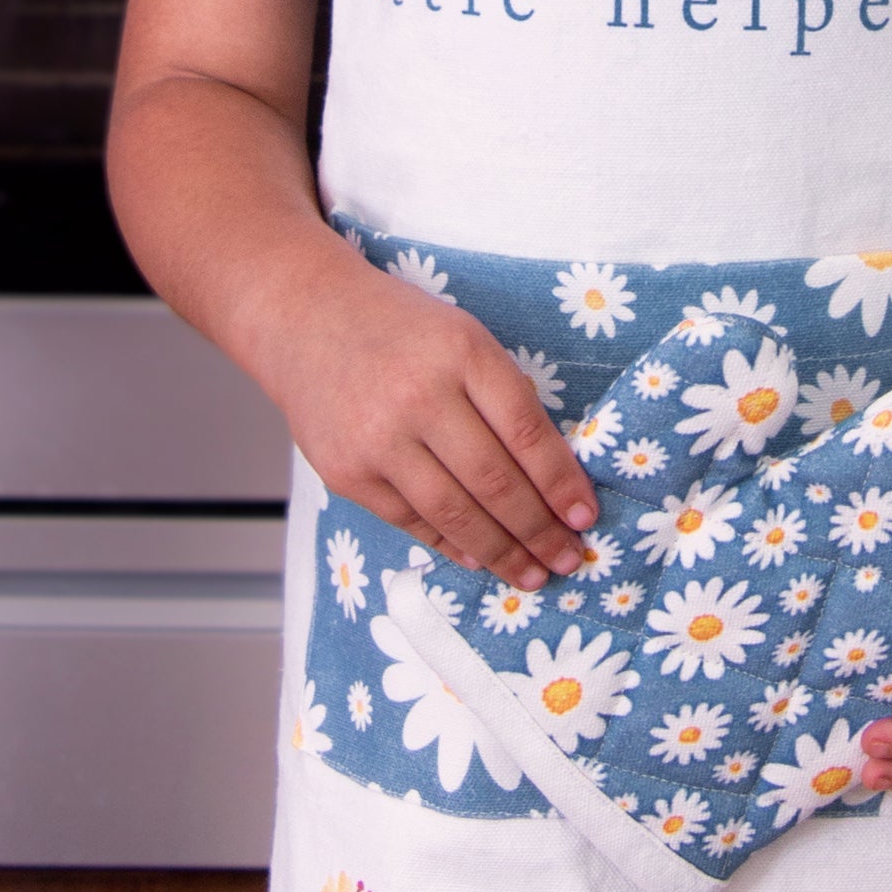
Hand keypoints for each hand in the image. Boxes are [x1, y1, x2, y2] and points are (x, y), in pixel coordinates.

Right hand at [272, 257, 598, 589]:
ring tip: (533, 575)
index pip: (526, 433)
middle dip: (539, 530)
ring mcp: (377, 439)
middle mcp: (419, 397)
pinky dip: (451, 544)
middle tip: (568, 558)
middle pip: (494, 482)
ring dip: (501, 552)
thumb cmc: (400, 329)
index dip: (561, 483)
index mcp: (462, 354)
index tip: (586, 516)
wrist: (304, 316)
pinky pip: (411, 521)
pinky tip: (480, 558)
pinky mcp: (346, 471)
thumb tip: (551, 478)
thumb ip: (504, 396)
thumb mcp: (464, 338)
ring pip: (454, 513)